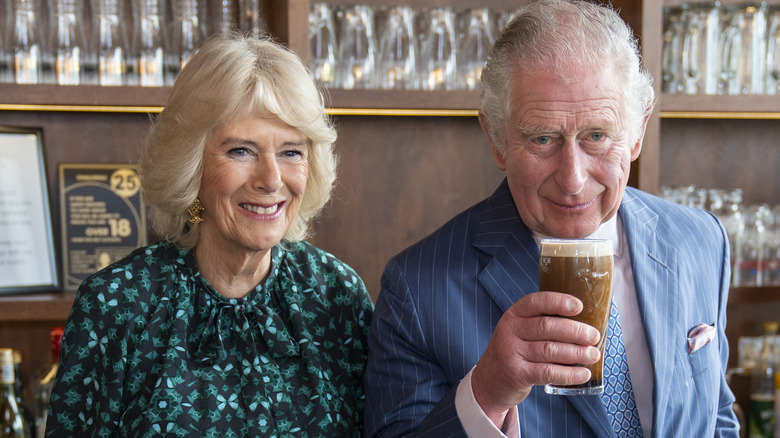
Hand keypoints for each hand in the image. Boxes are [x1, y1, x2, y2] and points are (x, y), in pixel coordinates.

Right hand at [470, 291, 600, 426]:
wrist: (490, 380)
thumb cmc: (515, 351)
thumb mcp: (520, 331)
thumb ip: (543, 323)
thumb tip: (584, 322)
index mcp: (514, 315)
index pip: (536, 302)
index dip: (558, 302)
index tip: (579, 306)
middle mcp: (510, 331)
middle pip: (546, 326)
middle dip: (575, 331)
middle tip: (594, 336)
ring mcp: (511, 353)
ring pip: (549, 349)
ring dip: (576, 352)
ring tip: (593, 354)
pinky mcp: (517, 374)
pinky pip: (547, 372)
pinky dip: (568, 374)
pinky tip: (583, 374)